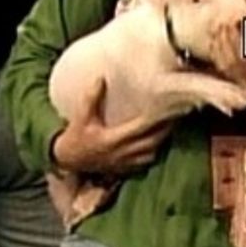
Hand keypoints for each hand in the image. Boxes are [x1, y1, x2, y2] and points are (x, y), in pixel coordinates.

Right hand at [52, 78, 173, 174]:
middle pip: (153, 141)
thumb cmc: (75, 137)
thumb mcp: (82, 117)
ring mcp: (125, 163)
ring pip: (152, 152)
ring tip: (172, 126)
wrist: (67, 161)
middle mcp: (122, 152)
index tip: (169, 107)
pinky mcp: (125, 169)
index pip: (142, 127)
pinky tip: (159, 141)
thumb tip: (101, 78)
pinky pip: (146, 161)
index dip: (157, 118)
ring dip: (163, 140)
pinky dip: (154, 151)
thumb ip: (92, 98)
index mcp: (113, 139)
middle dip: (167, 129)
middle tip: (178, 114)